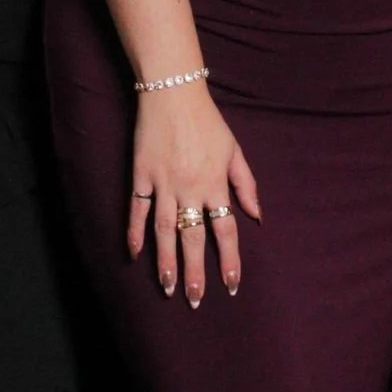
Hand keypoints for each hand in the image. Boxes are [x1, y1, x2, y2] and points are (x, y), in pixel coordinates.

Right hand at [128, 83, 260, 303]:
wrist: (172, 93)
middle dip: (195, 272)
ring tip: (166, 287)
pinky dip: (135, 232)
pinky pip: (137, 209)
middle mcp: (190, 189)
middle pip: (193, 238)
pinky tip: (134, 254)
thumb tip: (257, 216)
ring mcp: (163, 184)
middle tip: (195, 299)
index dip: (229, 260)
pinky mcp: (141, 175)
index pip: (225, 230)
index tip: (231, 286)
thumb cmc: (207, 122)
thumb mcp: (234, 150)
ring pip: (165, 230)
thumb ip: (246, 185)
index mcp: (215, 184)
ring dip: (165, 261)